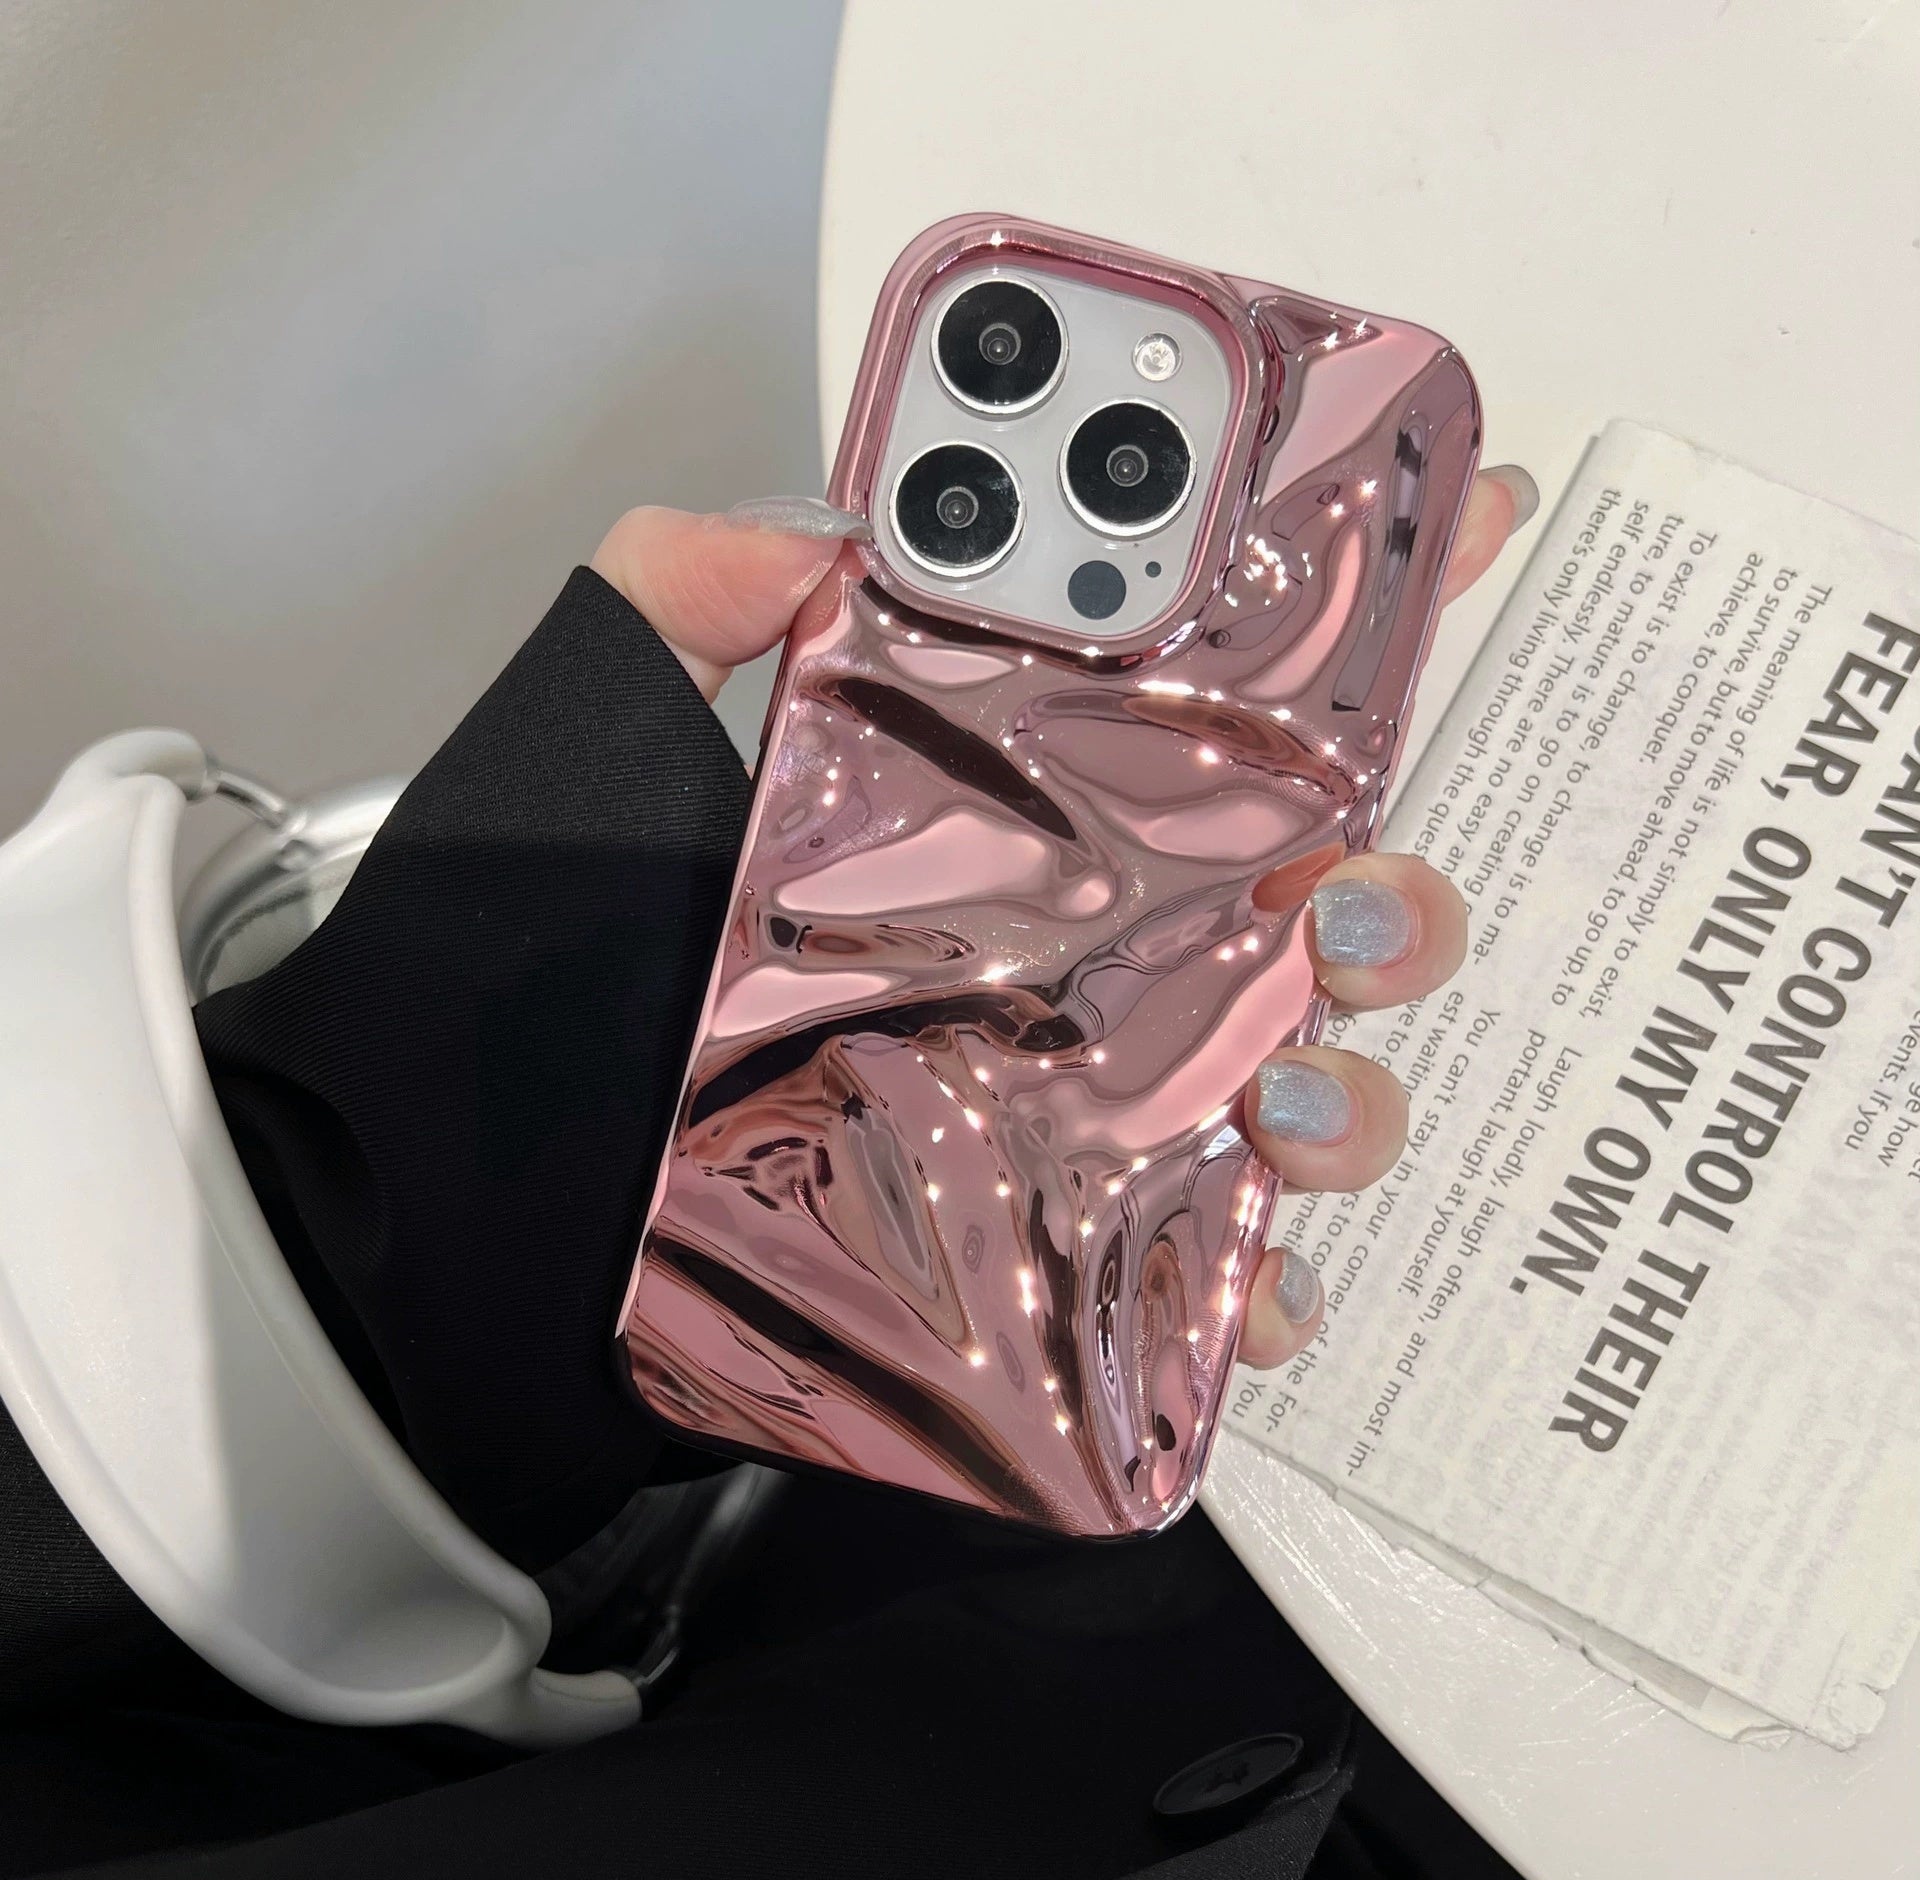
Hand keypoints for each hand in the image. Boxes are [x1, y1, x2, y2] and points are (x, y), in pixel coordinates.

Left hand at [593, 467, 1535, 1374]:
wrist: (449, 1243)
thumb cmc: (514, 988)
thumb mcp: (582, 752)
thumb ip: (685, 596)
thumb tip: (831, 521)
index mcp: (979, 818)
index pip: (1184, 698)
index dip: (1332, 602)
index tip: (1458, 511)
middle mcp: (1050, 960)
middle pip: (1297, 908)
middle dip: (1391, 883)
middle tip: (1362, 881)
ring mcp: (1055, 1115)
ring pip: (1290, 1092)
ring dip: (1351, 1086)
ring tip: (1290, 1085)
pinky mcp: (1036, 1263)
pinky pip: (1201, 1284)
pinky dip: (1262, 1290)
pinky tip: (1258, 1276)